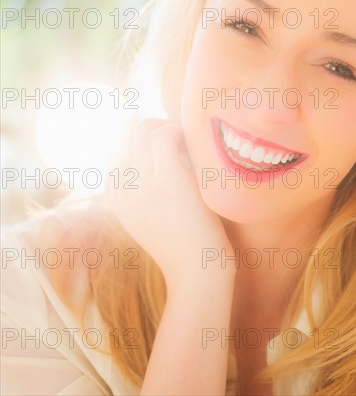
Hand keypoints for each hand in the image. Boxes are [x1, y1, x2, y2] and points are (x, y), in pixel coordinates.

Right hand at [104, 119, 234, 287]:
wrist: (197, 273)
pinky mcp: (166, 179)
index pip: (117, 146)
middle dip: (154, 126)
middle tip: (178, 138)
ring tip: (186, 140)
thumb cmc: (184, 243)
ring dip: (167, 126)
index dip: (142, 137)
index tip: (166, 143)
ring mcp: (141, 183)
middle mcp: (120, 188)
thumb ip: (145, 189)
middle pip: (128, 132)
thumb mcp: (152, 216)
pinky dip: (177, 130)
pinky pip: (162, 134)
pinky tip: (191, 143)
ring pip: (143, 128)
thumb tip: (157, 152)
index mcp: (114, 197)